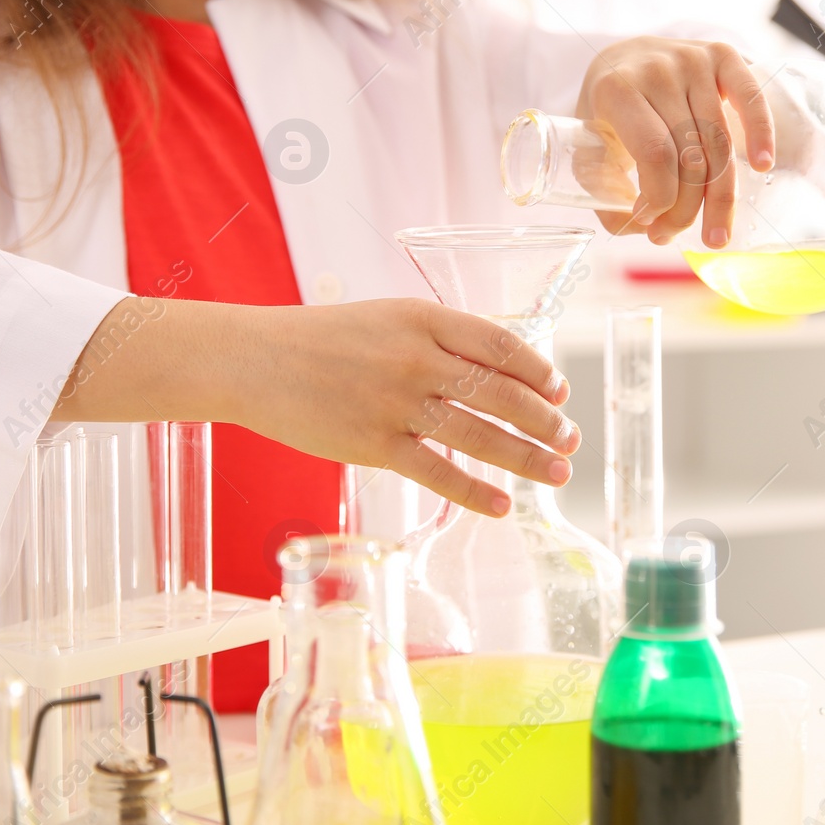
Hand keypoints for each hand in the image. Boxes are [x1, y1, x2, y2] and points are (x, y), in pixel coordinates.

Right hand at [221, 299, 578, 516]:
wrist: (254, 360)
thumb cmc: (322, 340)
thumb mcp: (386, 320)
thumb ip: (435, 340)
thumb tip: (493, 373)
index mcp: (422, 319)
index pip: (500, 344)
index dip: (537, 370)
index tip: (559, 390)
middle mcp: (414, 358)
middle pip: (500, 392)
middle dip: (544, 420)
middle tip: (570, 439)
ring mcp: (395, 403)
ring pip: (477, 435)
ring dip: (525, 457)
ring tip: (556, 472)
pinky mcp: (372, 444)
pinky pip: (436, 473)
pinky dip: (474, 492)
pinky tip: (501, 505)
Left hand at [576, 37, 774, 247]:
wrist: (622, 59)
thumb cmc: (607, 113)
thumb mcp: (588, 150)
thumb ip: (604, 192)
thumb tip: (638, 229)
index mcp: (616, 90)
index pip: (654, 154)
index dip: (659, 198)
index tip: (648, 222)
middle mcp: (657, 70)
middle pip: (690, 156)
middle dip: (687, 209)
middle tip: (675, 237)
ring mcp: (692, 60)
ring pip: (718, 142)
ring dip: (721, 198)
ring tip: (716, 236)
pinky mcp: (722, 55)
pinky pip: (750, 97)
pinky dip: (761, 132)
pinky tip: (762, 166)